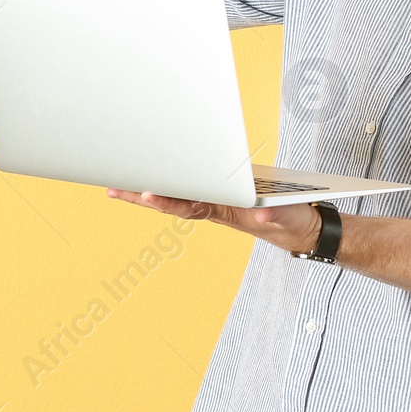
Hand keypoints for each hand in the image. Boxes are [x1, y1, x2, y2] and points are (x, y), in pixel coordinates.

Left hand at [105, 187, 322, 255]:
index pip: (188, 205)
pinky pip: (189, 187)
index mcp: (222, 210)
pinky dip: (170, 185)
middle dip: (141, 196)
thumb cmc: (285, 220)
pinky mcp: (223, 192)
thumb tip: (262, 213)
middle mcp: (214, 205)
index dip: (166, 201)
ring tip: (121, 186)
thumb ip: (271, 213)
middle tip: (111, 190)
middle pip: (171, 200)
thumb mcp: (279, 217)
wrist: (299, 227)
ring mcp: (216, 200)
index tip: (145, 193)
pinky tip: (154, 184)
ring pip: (178, 194)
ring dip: (150, 191)